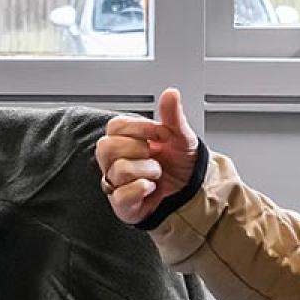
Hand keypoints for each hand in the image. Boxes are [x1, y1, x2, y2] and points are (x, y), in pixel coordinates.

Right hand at [94, 87, 200, 224]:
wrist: (193, 190)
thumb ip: (173, 116)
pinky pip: (121, 195)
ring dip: (147, 170)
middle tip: (153, 154)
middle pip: (105, 147)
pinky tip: (152, 188)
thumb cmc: (181, 163)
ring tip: (157, 173)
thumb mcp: (182, 136)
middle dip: (137, 149)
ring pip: (117, 170)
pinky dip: (142, 189)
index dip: (139, 128)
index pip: (115, 126)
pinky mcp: (121, 205)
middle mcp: (115, 161)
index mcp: (125, 140)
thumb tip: (171, 93)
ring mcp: (116, 184)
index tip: (160, 133)